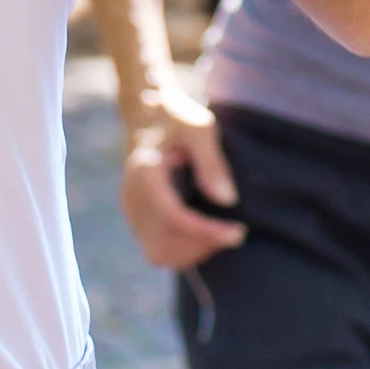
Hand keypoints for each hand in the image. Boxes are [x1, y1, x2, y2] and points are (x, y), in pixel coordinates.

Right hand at [116, 90, 245, 270]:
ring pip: (159, 253)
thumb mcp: (200, 128)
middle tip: (234, 232)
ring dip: (193, 252)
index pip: (172, 217)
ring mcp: (131, 211)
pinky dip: (183, 251)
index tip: (238, 233)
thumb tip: (227, 201)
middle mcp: (132, 196)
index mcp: (145, 172)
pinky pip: (157, 249)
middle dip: (202, 246)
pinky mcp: (137, 219)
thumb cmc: (178, 117)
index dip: (206, 232)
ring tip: (221, 234)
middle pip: (163, 243)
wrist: (147, 114)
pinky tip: (206, 233)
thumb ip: (212, 162)